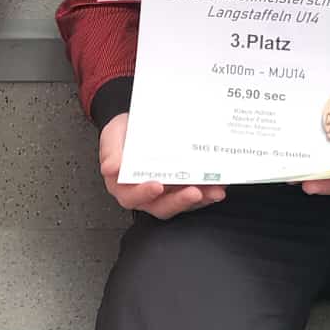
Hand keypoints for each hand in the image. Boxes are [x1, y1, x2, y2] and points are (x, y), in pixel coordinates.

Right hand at [97, 113, 225, 218]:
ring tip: (214, 190)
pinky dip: (208, 190)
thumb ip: (111, 152)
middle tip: (194, 192)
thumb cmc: (123, 133)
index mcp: (123, 185)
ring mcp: (165, 191)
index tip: (157, 186)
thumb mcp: (112, 136)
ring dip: (200, 199)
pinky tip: (219, 183)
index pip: (132, 196)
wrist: (137, 124)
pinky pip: (194, 193)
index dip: (144, 194)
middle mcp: (145, 194)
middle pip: (161, 206)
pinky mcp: (180, 186)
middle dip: (179, 201)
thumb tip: (111, 168)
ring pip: (181, 202)